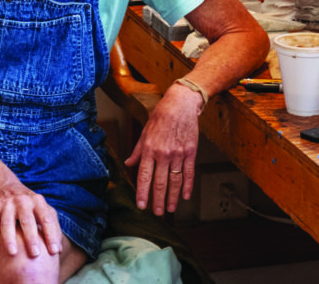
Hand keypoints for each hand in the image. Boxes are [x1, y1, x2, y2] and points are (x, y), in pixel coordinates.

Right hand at [0, 180, 64, 258]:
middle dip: (31, 238)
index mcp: (38, 202)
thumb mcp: (42, 209)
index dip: (52, 235)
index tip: (54, 251)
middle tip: (35, 254)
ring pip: (7, 222)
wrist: (4, 186)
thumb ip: (52, 227)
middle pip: (27, 221)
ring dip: (9, 238)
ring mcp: (7, 203)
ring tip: (13, 254)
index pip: (47, 219)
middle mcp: (23, 201)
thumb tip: (59, 250)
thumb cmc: (28, 205)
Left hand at [124, 83, 200, 214]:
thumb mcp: (145, 132)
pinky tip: (186, 196)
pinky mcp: (190, 152)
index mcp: (149, 149)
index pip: (144, 176)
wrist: (181, 104)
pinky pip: (189, 173)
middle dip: (158, 200)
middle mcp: (163, 154)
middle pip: (160, 182)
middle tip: (157, 213)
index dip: (143, 193)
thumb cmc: (161, 116)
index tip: (141, 205)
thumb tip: (128, 164)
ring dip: (173, 197)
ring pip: (175, 181)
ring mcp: (178, 154)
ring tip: (170, 209)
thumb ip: (137, 151)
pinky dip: (188, 186)